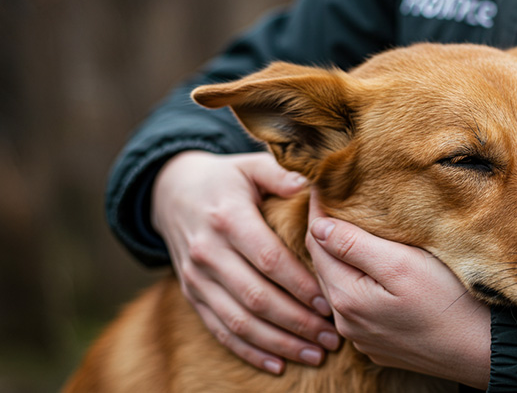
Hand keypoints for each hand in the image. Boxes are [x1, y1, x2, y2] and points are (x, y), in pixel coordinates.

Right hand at [151, 151, 340, 374]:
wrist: (170, 192)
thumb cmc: (225, 178)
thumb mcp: (250, 166)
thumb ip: (280, 173)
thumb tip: (312, 185)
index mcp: (228, 219)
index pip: (268, 259)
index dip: (299, 285)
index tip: (329, 302)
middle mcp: (209, 252)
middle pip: (257, 297)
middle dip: (297, 322)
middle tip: (332, 337)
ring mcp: (197, 278)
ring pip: (239, 321)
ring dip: (279, 343)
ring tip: (315, 355)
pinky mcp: (192, 295)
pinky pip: (220, 330)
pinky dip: (249, 351)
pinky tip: (278, 364)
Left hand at [305, 189, 490, 388]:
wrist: (487, 350)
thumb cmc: (451, 303)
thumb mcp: (402, 264)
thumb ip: (354, 246)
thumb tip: (318, 226)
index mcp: (347, 298)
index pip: (316, 242)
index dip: (318, 210)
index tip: (322, 182)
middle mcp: (347, 322)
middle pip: (324, 266)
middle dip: (327, 233)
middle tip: (337, 199)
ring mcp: (363, 337)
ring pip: (341, 286)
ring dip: (343, 259)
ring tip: (354, 229)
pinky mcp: (381, 344)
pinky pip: (359, 307)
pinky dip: (359, 283)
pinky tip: (376, 269)